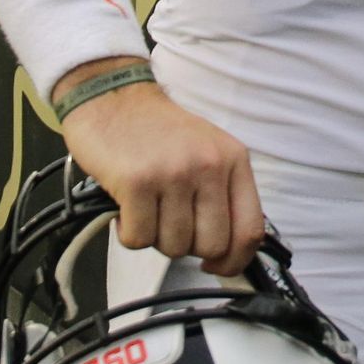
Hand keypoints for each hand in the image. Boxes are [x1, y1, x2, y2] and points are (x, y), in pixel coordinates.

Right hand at [55, 71, 263, 276]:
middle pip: (211, 245)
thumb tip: (231, 250)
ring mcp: (174, 173)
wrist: (113, 97)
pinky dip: (129, 233)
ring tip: (147, 209)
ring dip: (155, 237)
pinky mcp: (137, 182)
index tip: (217, 266)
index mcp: (234, 160)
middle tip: (170, 225)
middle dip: (188, 248)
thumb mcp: (208, 151)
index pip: (250, 230)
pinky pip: (139, 239)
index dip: (234, 261)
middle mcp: (208, 165)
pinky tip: (127, 208)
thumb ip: (224, 193)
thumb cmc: (159, 132)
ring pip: (173, 246)